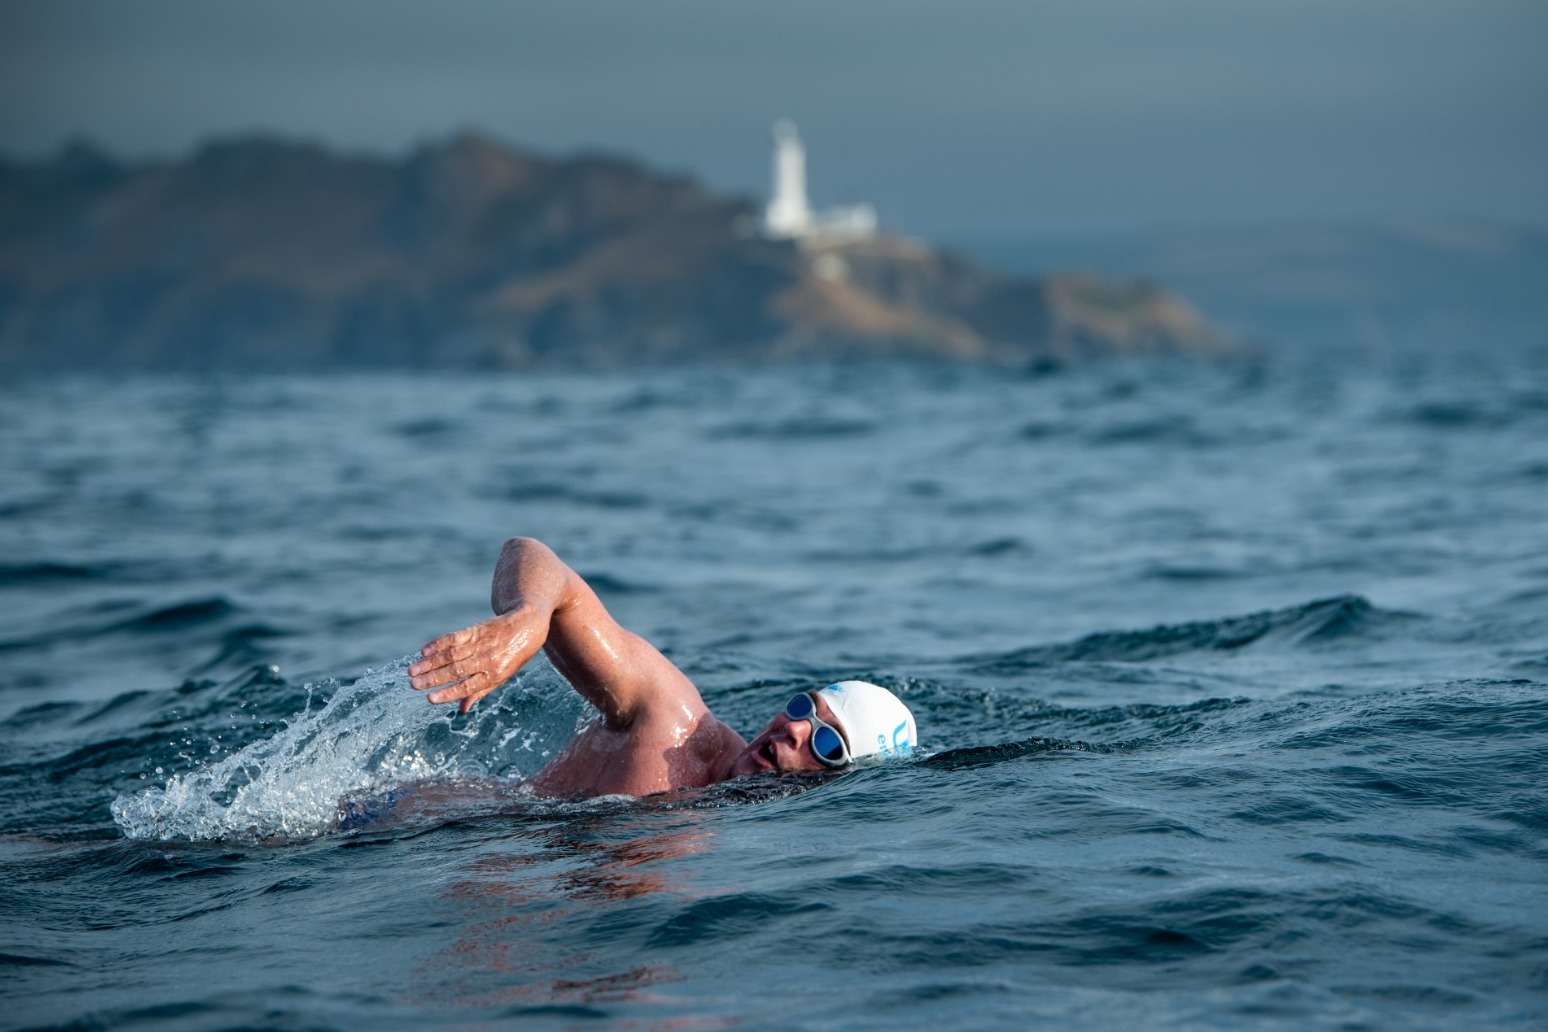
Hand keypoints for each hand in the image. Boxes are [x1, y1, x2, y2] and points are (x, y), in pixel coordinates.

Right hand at [408, 606, 548, 712]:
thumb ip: (481, 692)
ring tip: (412, 670)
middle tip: (413, 684)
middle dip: (433, 678)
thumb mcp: (503, 677)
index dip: (448, 693)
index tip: (430, 698)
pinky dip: (438, 643)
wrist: (527, 625)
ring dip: (430, 662)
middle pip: (456, 670)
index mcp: (495, 674)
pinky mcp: (475, 629)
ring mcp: (480, 643)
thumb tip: (462, 710)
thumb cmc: (514, 656)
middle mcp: (487, 659)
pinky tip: (424, 650)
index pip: (468, 686)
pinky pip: (454, 637)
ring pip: (451, 654)